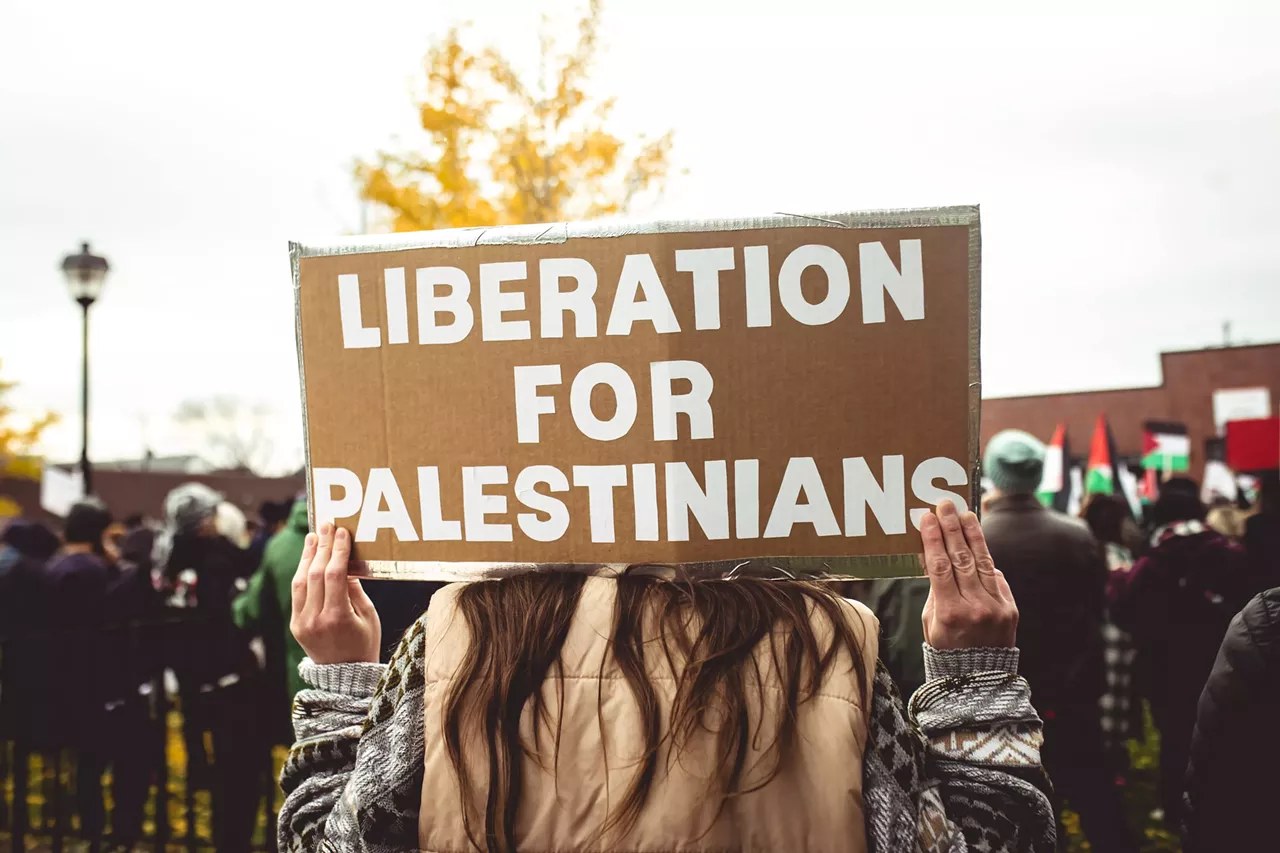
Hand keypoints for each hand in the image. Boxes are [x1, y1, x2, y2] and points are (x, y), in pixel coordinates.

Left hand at [290, 522, 380, 664]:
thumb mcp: (369, 616)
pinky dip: (303, 572)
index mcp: (338, 618)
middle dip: (323, 547)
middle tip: (328, 525)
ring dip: (308, 556)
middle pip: (316, 574)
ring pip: (301, 581)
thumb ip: (355, 589)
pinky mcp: (295, 625)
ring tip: (315, 536)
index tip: (342, 532)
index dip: (338, 551)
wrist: (345, 677)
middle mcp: (315, 619)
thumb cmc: (365, 644)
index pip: (335, 576)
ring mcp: (301, 623)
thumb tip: (346, 562)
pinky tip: (309, 558)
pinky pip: (297, 593)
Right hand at [920, 500, 1017, 648]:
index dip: (933, 539)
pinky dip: (985, 561)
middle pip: (961, 558)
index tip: (927, 517)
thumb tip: (934, 555)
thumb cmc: (946, 647)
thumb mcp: (931, 620)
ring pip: (982, 563)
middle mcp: (974, 607)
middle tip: (945, 505)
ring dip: (972, 536)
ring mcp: (995, 607)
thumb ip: (935, 589)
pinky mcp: (1010, 608)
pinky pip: (996, 578)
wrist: (979, 677)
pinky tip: (977, 543)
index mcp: (948, 613)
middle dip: (952, 528)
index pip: (939, 566)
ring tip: (965, 515)